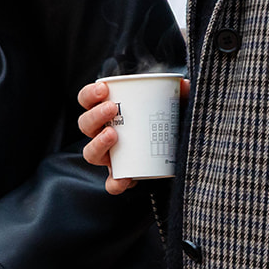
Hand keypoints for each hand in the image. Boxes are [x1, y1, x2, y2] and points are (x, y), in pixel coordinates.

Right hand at [76, 78, 189, 194]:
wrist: (173, 156)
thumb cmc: (163, 125)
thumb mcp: (171, 106)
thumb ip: (177, 95)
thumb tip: (184, 85)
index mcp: (108, 114)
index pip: (87, 100)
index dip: (89, 94)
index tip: (104, 89)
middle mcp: (102, 134)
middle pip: (85, 124)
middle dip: (95, 115)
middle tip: (112, 108)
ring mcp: (109, 157)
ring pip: (90, 153)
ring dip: (98, 143)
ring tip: (113, 135)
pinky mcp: (120, 177)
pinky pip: (111, 184)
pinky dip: (115, 182)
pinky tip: (126, 177)